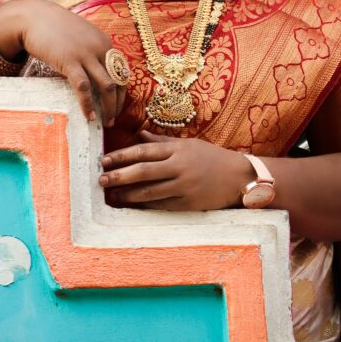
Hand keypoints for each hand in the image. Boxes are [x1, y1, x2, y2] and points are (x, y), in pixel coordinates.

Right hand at [0, 0, 125, 124]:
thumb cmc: (56, 28)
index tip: (117, 106)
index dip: (122, 92)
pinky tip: (89, 116)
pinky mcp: (69, 61)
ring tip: (104, 122)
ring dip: (108, 107)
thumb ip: (91, 50)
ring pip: (107, 86)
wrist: (34, 16)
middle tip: (112, 120)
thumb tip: (95, 72)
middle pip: (118, 81)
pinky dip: (88, 104)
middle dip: (118, 104)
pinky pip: (83, 87)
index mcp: (105, 42)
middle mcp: (101, 48)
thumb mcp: (81, 35)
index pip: (122, 72)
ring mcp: (86, 54)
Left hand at [99, 131, 251, 210]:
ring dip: (128, 194)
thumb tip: (139, 136)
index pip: (144, 151)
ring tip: (112, 195)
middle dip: (119, 176)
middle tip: (101, 179)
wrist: (239, 177)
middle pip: (143, 172)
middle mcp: (180, 167)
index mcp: (178, 150)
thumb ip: (163, 142)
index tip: (104, 159)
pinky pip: (161, 205)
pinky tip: (132, 205)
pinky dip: (145, 205)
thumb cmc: (211, 158)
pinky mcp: (188, 204)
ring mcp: (184, 187)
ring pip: (150, 192)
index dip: (122, 155)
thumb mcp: (188, 144)